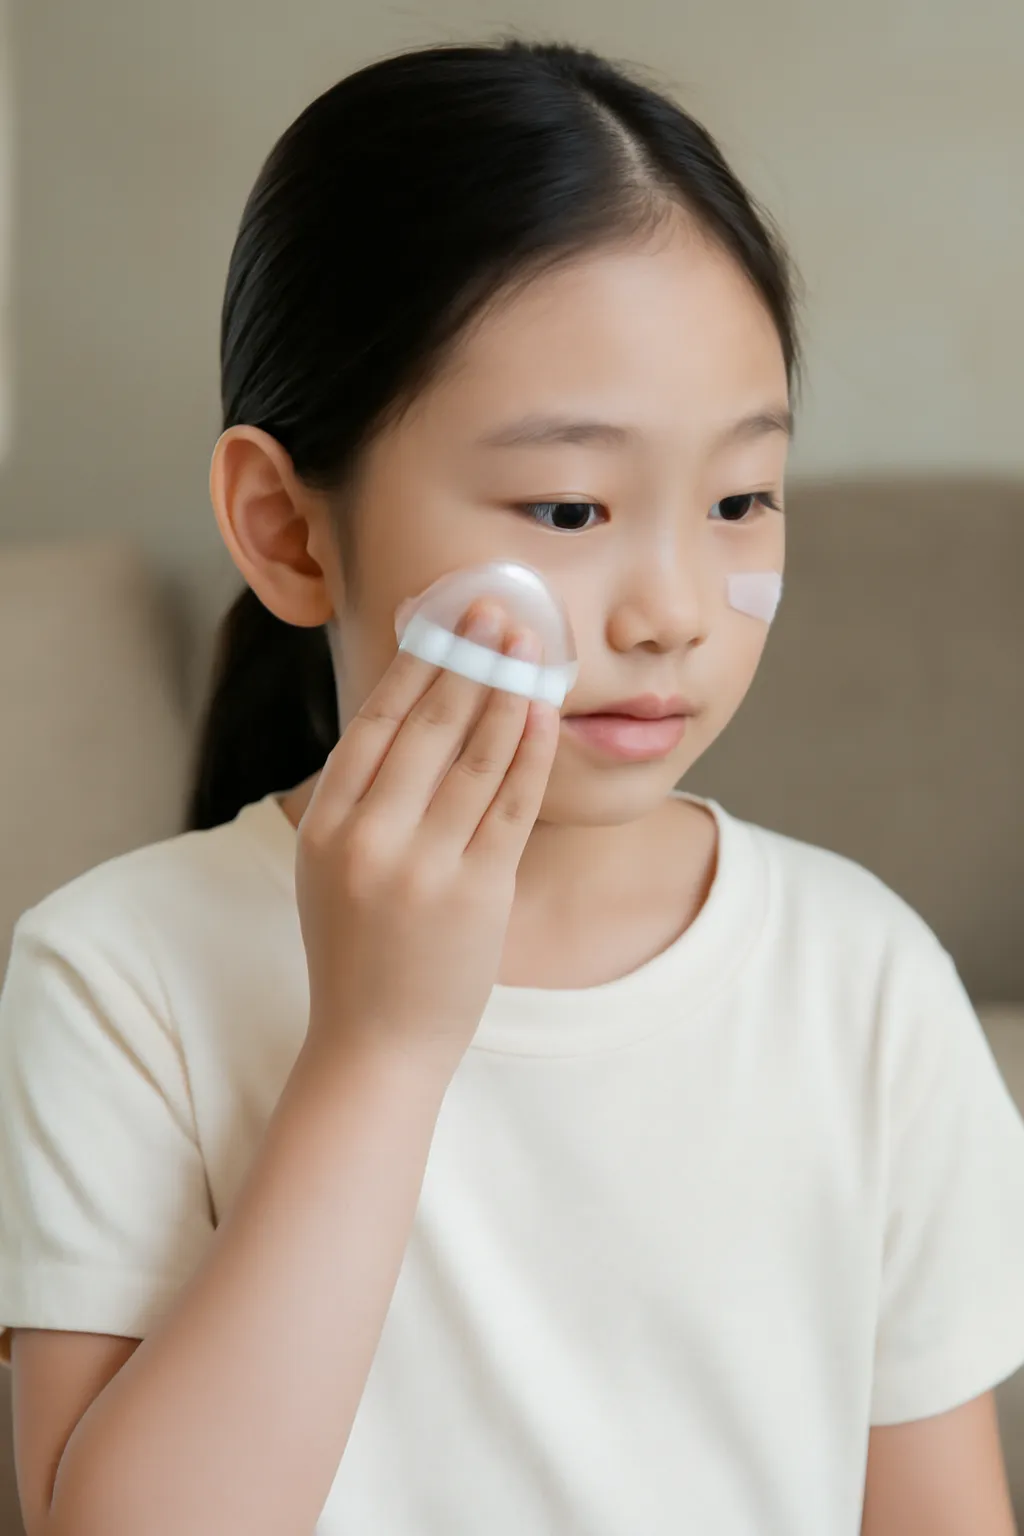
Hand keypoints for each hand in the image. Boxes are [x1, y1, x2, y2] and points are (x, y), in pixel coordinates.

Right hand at [295, 601, 558, 1078]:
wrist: (375, 1042)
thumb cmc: (359, 949)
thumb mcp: (332, 867)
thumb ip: (360, 799)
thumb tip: (409, 712)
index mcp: (325, 826)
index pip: (372, 724)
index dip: (413, 664)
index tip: (442, 617)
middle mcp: (369, 839)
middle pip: (425, 726)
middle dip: (466, 658)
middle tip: (496, 608)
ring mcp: (423, 867)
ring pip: (473, 756)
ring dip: (506, 690)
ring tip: (528, 644)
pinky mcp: (476, 892)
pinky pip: (510, 804)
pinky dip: (529, 751)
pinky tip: (543, 711)